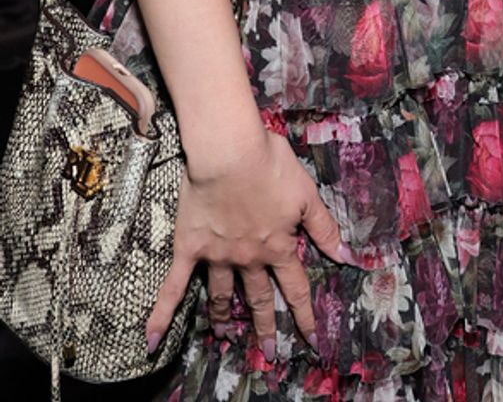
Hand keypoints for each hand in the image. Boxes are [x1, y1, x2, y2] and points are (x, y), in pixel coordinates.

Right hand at [146, 125, 343, 360]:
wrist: (230, 153)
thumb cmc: (271, 165)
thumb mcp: (307, 193)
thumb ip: (324, 227)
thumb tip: (347, 256)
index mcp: (278, 245)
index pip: (295, 288)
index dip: (304, 315)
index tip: (311, 339)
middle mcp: (249, 258)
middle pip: (259, 298)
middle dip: (266, 326)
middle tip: (270, 353)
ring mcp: (218, 256)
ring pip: (223, 294)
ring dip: (224, 318)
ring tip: (225, 337)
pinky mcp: (190, 249)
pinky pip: (174, 287)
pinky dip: (161, 314)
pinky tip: (150, 340)